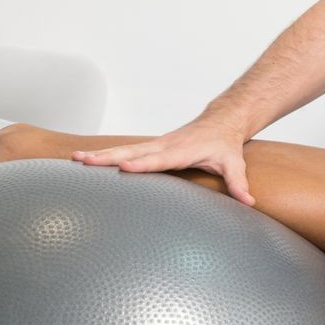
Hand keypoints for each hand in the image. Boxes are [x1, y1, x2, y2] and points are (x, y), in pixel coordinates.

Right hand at [71, 115, 255, 206]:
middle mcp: (163, 146)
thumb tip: (249, 202)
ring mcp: (155, 145)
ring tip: (74, 158)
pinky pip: (125, 151)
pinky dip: (105, 154)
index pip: (158, 160)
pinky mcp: (150, 147)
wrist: (220, 122)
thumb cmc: (225, 145)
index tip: (123, 169)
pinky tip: (85, 160)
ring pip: (123, 150)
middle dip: (107, 158)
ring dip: (99, 155)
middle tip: (82, 161)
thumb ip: (239, 184)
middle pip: (131, 153)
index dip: (142, 165)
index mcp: (181, 151)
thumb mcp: (235, 164)